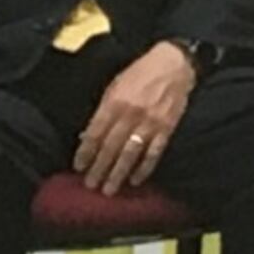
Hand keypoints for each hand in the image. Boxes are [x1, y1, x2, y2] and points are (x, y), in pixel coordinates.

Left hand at [75, 41, 194, 194]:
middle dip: (99, 168)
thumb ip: (102, 109)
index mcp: (115, 102)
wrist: (174, 64)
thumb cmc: (141, 73)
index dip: (86, 152)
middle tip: (90, 185)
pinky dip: (144, 168)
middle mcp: (131, 114)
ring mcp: (150, 123)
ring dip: (118, 174)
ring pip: (130, 154)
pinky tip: (135, 180)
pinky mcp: (166, 129)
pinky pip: (153, 153)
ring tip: (109, 190)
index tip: (78, 167)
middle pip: (111, 147)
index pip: (96, 132)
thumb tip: (88, 135)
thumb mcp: (115, 85)